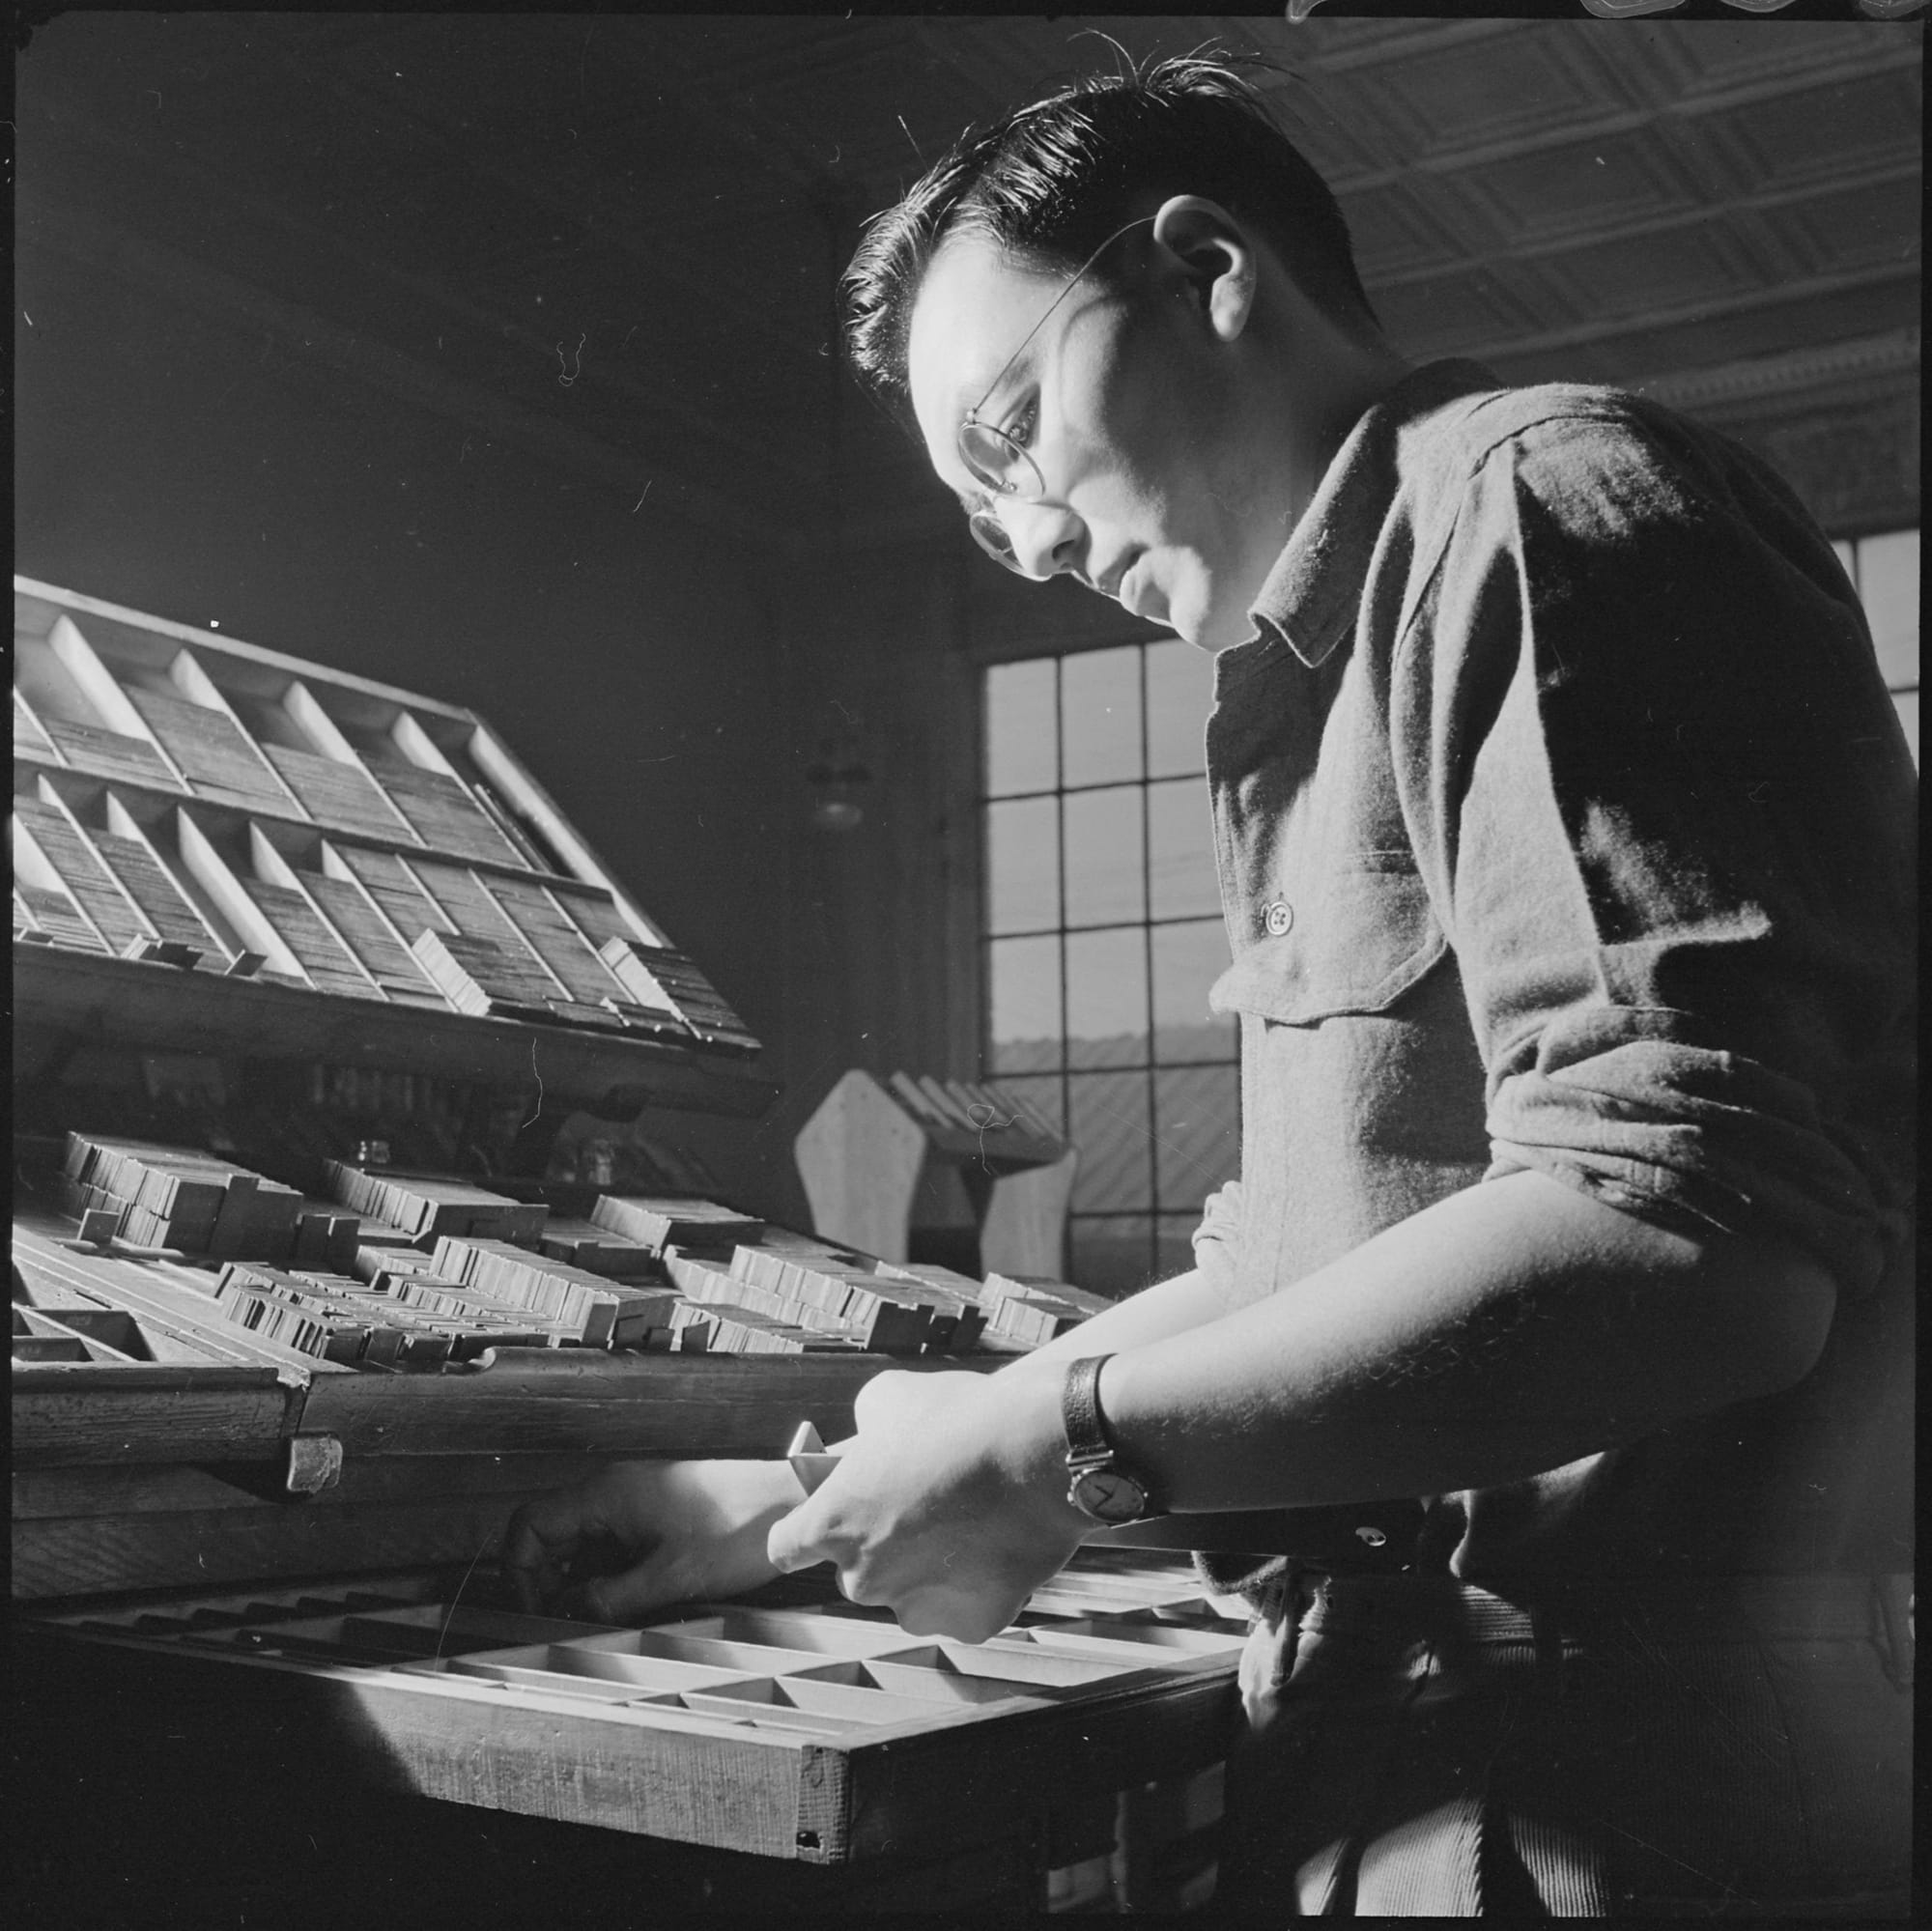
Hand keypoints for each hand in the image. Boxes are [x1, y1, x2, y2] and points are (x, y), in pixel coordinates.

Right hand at [503, 1459, 801, 1619]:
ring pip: (582, 1542)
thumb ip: (609, 1598)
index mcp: (606, 1494)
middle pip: (551, 1534)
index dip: (520, 1571)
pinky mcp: (655, 1511)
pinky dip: (607, 1572)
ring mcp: (634, 1499)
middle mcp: (613, 1490)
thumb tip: (565, 1614)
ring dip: (580, 1580)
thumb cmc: (737, 1531)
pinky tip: (624, 1602)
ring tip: (598, 1618)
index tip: (535, 1611)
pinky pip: (612, 1542)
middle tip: (566, 1623)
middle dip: (548, 1581)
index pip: (530, 1525)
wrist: (789, 1502)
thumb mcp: (669, 1577)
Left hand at [764, 1367, 1086, 1643]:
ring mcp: (918, 1605)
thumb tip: (867, 1443)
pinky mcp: (972, 1623)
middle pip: (858, 1571)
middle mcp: (864, 1575)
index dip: (804, 1532)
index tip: (822, 1525)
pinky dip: (977, 1586)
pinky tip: (997, 1544)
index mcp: (831, 1522)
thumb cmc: (959, 1416)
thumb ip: (862, 1432)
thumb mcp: (886, 1397)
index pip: (787, 1547)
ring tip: (966, 1523)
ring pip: (911, 1596)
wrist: (1038, 1448)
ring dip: (927, 1572)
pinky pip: (964, 1609)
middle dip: (881, 1546)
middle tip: (922, 1506)